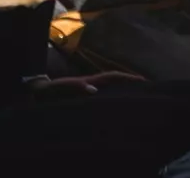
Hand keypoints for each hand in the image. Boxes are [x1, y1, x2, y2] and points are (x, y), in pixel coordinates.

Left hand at [25, 70, 142, 96]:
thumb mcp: (62, 87)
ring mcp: (90, 93)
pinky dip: (113, 103)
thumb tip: (93, 89)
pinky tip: (119, 112)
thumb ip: (76, 87)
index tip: (144, 80)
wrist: (39, 94)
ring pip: (112, 92)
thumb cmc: (51, 91)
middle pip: (117, 83)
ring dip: (125, 94)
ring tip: (140, 101)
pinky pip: (104, 102)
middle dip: (132, 85)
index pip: (114, 77)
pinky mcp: (86, 102)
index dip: (129, 77)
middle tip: (150, 90)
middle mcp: (93, 85)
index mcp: (91, 81)